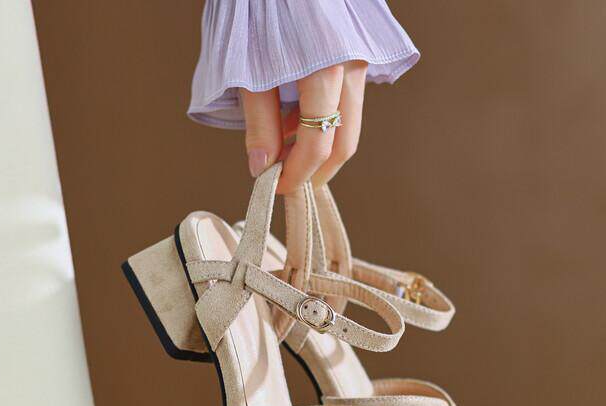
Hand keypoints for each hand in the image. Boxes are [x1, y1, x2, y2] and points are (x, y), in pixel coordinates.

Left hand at [240, 61, 366, 193]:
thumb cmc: (251, 4)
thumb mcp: (249, 68)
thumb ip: (260, 121)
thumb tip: (262, 166)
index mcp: (326, 70)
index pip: (317, 145)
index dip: (296, 174)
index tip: (273, 186)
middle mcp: (351, 65)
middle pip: (344, 142)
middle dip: (315, 170)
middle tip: (286, 182)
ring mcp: (356, 56)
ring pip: (348, 123)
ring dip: (319, 147)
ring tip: (283, 152)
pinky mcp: (352, 49)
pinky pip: (345, 99)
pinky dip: (322, 120)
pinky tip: (292, 123)